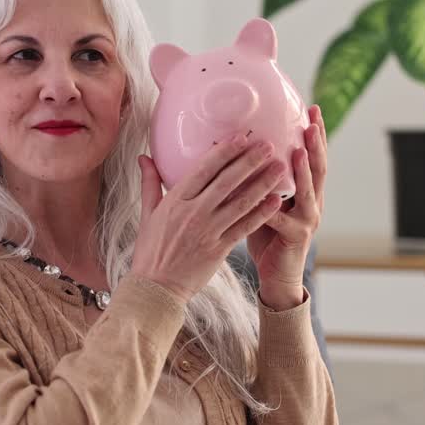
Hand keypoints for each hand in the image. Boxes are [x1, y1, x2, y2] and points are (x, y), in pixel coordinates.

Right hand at [131, 136, 287, 304]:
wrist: (156, 287)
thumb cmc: (151, 250)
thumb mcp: (147, 214)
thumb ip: (150, 183)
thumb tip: (144, 157)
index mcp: (175, 201)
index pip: (203, 169)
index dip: (224, 152)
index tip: (241, 137)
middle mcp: (193, 213)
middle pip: (226, 181)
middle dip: (249, 161)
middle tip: (268, 145)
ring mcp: (208, 231)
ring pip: (241, 202)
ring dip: (262, 183)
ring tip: (279, 168)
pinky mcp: (219, 249)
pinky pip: (245, 227)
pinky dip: (262, 214)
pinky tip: (276, 201)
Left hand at [246, 105, 327, 309]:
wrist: (276, 274)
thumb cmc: (267, 234)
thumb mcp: (264, 200)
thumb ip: (258, 178)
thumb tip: (237, 149)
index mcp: (304, 190)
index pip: (311, 155)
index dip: (313, 133)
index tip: (311, 108)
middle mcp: (311, 202)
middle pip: (317, 167)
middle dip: (316, 144)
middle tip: (312, 121)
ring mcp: (307, 220)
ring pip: (308, 190)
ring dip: (304, 170)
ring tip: (299, 150)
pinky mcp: (296, 237)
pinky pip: (284, 220)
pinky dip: (276, 209)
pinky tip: (272, 197)